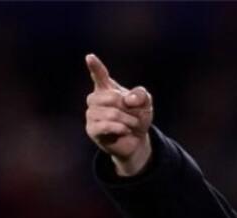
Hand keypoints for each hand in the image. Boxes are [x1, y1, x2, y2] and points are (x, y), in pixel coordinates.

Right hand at [84, 53, 153, 175]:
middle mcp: (95, 99)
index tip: (90, 57)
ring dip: (127, 120)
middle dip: (127, 107)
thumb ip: (141, 95)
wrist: (136, 141)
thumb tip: (128, 99)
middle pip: (110, 97)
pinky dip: (120, 128)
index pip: (99, 75)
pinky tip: (125, 130)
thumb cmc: (137, 118)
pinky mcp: (92, 129)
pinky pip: (105, 126)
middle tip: (135, 115)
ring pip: (110, 113)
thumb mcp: (146, 104)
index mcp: (107, 88)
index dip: (95, 66)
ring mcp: (92, 114)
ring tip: (132, 124)